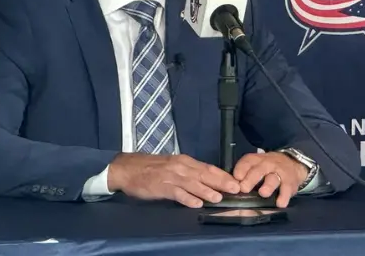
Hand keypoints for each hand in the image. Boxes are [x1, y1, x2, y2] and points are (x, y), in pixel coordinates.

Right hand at [107, 153, 240, 207]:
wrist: (127, 168)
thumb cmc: (151, 168)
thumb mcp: (173, 165)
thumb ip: (189, 171)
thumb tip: (208, 179)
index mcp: (185, 161)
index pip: (208, 167)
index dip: (223, 175)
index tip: (236, 182)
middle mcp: (180, 167)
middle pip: (204, 174)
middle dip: (221, 182)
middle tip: (235, 189)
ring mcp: (171, 176)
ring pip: (192, 184)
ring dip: (206, 191)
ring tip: (218, 198)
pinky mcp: (161, 186)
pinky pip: (176, 193)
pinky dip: (187, 198)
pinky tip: (196, 204)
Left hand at [233, 152, 308, 207]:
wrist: (293, 163)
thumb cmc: (269, 168)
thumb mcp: (257, 166)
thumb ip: (245, 177)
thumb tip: (230, 193)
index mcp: (256, 160)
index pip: (248, 162)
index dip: (241, 169)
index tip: (236, 177)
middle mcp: (268, 164)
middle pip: (259, 170)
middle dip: (251, 178)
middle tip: (244, 188)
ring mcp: (280, 172)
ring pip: (273, 178)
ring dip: (268, 186)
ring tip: (263, 193)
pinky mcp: (290, 182)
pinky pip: (287, 188)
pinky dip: (284, 196)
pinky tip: (280, 203)